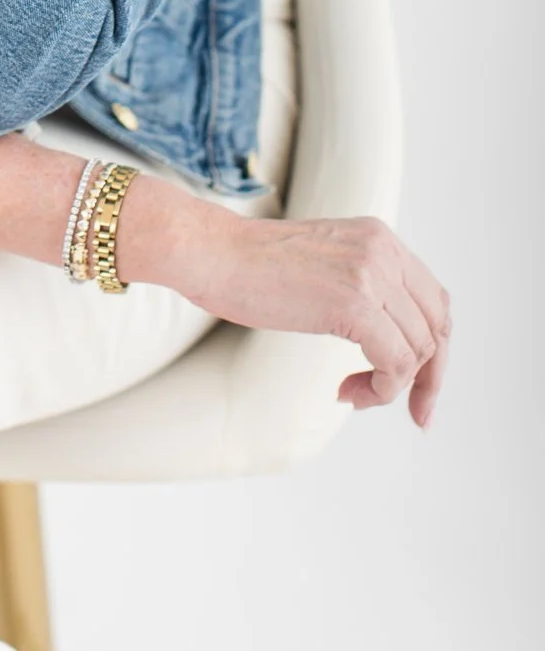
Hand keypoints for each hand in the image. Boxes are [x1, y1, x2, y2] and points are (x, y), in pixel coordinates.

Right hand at [172, 205, 451, 429]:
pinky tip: (346, 391)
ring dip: (392, 387)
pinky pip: (394, 363)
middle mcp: (384, 250)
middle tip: (414, 413)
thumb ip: (360, 286)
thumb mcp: (324, 265)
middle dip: (429, 378)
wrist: (211, 254)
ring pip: (418, 350)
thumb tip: (385, 337)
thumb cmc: (250, 267)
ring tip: (354, 393)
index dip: (434, 349)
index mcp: (379, 237)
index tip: (420, 388)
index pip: (435, 300)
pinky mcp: (354, 303)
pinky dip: (380, 390)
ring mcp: (371, 274)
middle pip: (437, 327)